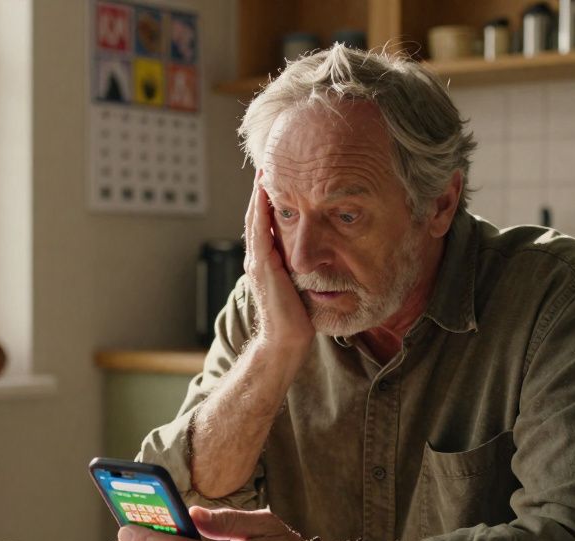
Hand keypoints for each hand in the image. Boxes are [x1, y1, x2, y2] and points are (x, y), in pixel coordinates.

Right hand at [244, 172, 314, 360]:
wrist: (285, 340)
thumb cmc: (296, 318)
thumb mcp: (300, 285)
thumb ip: (301, 267)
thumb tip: (319, 253)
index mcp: (265, 262)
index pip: (264, 224)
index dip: (267, 201)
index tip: (274, 179)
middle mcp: (257, 259)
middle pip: (256, 216)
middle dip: (260, 191)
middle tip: (266, 166)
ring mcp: (257, 262)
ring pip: (255, 220)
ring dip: (258, 195)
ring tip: (264, 172)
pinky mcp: (263, 267)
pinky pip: (260, 232)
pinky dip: (261, 211)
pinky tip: (266, 194)